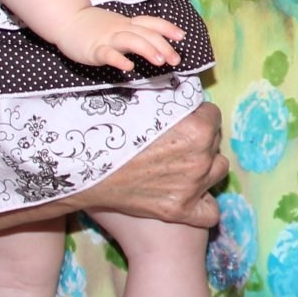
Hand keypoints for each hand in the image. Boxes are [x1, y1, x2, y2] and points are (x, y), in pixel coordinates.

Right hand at [55, 8, 184, 71]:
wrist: (67, 20)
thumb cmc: (95, 26)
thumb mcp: (119, 26)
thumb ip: (135, 33)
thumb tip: (158, 44)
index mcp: (128, 24)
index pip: (151, 23)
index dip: (167, 28)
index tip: (182, 36)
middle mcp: (121, 29)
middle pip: (145, 33)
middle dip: (163, 46)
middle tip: (176, 60)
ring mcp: (107, 38)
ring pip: (130, 40)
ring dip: (147, 50)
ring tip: (160, 62)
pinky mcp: (94, 49)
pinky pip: (107, 54)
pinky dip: (119, 60)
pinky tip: (128, 67)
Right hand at [79, 103, 228, 227]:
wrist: (79, 168)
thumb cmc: (106, 128)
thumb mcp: (139, 100)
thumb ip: (168, 94)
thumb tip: (181, 84)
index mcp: (196, 128)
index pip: (212, 115)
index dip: (194, 115)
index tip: (178, 119)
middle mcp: (200, 158)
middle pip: (214, 142)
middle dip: (199, 139)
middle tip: (171, 140)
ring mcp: (192, 187)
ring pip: (218, 171)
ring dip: (205, 167)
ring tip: (180, 164)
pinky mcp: (180, 210)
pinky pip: (210, 212)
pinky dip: (202, 205)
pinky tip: (189, 196)